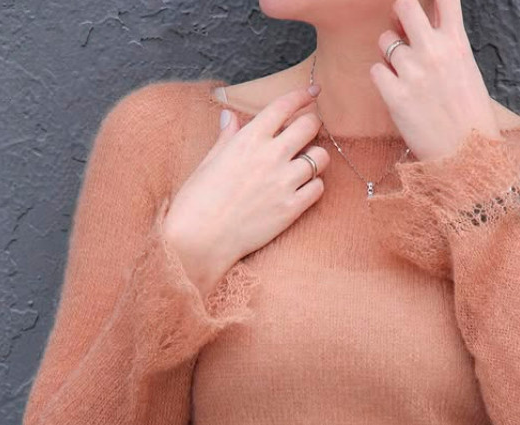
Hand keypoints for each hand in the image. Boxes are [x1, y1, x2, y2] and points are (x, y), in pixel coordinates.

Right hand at [163, 87, 329, 299]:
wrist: (200, 239)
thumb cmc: (198, 200)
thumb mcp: (209, 161)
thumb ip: (227, 137)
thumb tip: (228, 116)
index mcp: (249, 139)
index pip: (284, 106)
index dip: (303, 95)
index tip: (314, 91)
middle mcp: (271, 155)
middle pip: (310, 126)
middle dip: (312, 125)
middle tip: (308, 131)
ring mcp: (284, 182)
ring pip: (320, 157)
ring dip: (316, 157)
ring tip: (305, 164)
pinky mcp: (291, 208)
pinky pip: (318, 188)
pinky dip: (314, 185)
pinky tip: (303, 189)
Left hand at [370, 0, 501, 161]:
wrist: (468, 157)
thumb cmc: (470, 117)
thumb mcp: (467, 71)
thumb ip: (448, 45)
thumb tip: (424, 25)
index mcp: (457, 42)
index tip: (424, 5)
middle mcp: (434, 51)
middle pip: (404, 5)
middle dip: (400, 14)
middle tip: (402, 32)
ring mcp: (413, 73)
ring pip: (385, 41)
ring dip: (389, 53)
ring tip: (403, 74)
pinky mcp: (395, 97)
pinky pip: (375, 70)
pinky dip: (382, 78)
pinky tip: (394, 91)